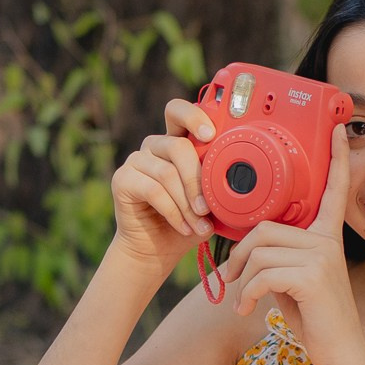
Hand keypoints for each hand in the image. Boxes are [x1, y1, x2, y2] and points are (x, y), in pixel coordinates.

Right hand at [108, 97, 216, 271]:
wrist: (156, 251)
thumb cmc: (188, 223)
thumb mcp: (211, 202)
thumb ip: (219, 184)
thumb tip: (241, 180)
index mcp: (176, 142)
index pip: (179, 112)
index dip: (194, 117)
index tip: (211, 135)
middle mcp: (154, 146)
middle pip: (178, 147)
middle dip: (197, 179)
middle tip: (208, 208)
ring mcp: (136, 160)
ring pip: (167, 173)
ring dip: (187, 204)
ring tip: (199, 225)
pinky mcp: (122, 179)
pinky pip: (153, 190)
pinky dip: (173, 212)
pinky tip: (184, 228)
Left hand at [215, 122, 358, 351]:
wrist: (339, 352)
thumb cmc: (315, 316)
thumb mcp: (295, 280)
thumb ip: (279, 256)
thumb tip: (249, 248)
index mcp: (326, 237)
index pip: (333, 191)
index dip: (336, 159)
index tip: (338, 130)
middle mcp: (327, 241)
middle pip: (265, 229)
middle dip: (238, 254)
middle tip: (230, 278)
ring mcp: (321, 257)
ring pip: (259, 252)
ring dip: (241, 279)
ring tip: (241, 299)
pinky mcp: (312, 277)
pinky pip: (262, 274)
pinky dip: (247, 294)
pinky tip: (246, 309)